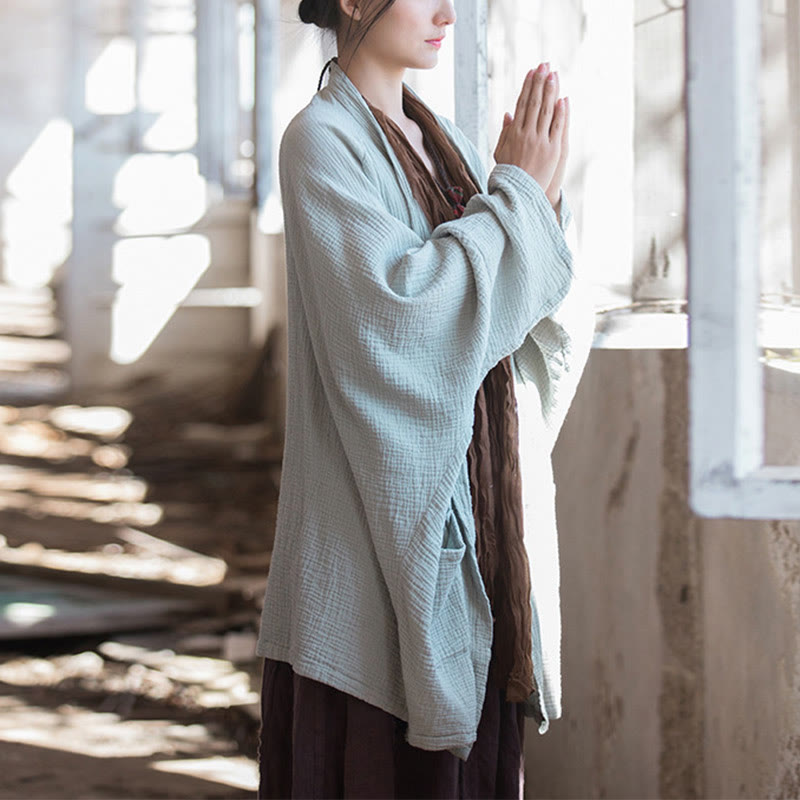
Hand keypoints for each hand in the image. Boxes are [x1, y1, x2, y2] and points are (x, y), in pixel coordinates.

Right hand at [493, 63, 566, 198]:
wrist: (517, 194)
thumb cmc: (508, 174)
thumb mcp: (500, 153)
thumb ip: (505, 132)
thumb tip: (509, 113)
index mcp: (513, 133)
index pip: (522, 104)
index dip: (527, 86)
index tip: (532, 71)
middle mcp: (526, 134)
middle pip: (534, 103)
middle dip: (540, 82)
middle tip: (545, 64)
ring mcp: (540, 141)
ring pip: (546, 111)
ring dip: (551, 91)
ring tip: (554, 74)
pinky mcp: (552, 150)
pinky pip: (557, 127)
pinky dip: (560, 112)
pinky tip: (563, 98)